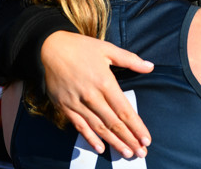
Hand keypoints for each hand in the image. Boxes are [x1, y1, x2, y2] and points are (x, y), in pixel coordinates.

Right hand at [41, 31, 153, 157]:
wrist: (50, 48)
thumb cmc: (82, 47)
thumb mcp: (108, 49)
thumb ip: (130, 60)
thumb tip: (150, 66)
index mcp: (105, 82)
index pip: (124, 111)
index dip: (136, 127)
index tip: (146, 139)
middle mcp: (92, 96)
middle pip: (113, 123)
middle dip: (129, 139)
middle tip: (141, 153)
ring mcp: (77, 103)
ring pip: (98, 128)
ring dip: (114, 142)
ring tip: (126, 153)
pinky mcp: (65, 107)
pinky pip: (79, 126)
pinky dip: (90, 139)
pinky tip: (101, 148)